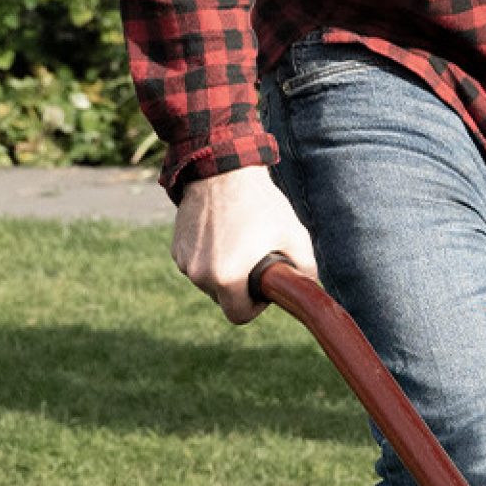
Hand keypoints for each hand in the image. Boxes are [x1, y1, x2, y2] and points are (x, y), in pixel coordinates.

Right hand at [172, 162, 315, 324]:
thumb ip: (306, 267)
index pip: (239, 315)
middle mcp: (199, 274)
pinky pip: (196, 265)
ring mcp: (184, 261)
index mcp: (227, 278)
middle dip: (240, 288)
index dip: (256, 306)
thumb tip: (309, 285)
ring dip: (223, 272)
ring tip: (238, 242)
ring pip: (208, 282)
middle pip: (223, 299)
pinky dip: (209, 258)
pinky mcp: (176, 248)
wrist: (223, 170)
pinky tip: (221, 233)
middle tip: (254, 259)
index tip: (262, 286)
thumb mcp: (294, 234)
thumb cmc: (261, 203)